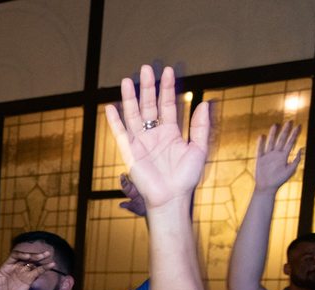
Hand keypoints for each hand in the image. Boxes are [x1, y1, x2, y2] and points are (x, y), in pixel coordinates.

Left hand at [0, 249, 51, 289]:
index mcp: (6, 265)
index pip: (15, 256)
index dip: (21, 255)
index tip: (27, 257)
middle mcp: (16, 267)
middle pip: (26, 258)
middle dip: (34, 255)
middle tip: (42, 254)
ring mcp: (23, 273)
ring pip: (33, 263)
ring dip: (40, 259)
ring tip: (48, 255)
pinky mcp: (29, 280)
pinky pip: (37, 272)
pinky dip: (44, 268)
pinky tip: (51, 265)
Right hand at [104, 66, 209, 210]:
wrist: (171, 197)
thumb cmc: (186, 177)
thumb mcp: (199, 148)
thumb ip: (201, 126)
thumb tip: (203, 103)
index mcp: (170, 133)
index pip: (167, 105)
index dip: (167, 88)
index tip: (168, 71)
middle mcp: (153, 135)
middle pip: (148, 105)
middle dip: (147, 87)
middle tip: (146, 68)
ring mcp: (140, 142)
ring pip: (133, 115)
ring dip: (130, 98)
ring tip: (127, 80)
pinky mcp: (130, 152)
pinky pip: (120, 133)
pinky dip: (115, 120)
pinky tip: (111, 107)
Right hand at [253, 121, 302, 192]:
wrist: (267, 187)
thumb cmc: (279, 180)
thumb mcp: (290, 170)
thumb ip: (296, 160)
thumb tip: (301, 149)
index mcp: (284, 156)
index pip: (290, 143)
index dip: (294, 135)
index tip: (298, 126)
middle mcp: (276, 154)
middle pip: (281, 140)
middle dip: (285, 131)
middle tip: (289, 122)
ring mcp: (268, 156)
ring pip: (271, 142)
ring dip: (273, 134)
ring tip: (275, 125)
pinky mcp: (259, 160)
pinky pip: (260, 150)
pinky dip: (260, 143)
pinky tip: (261, 136)